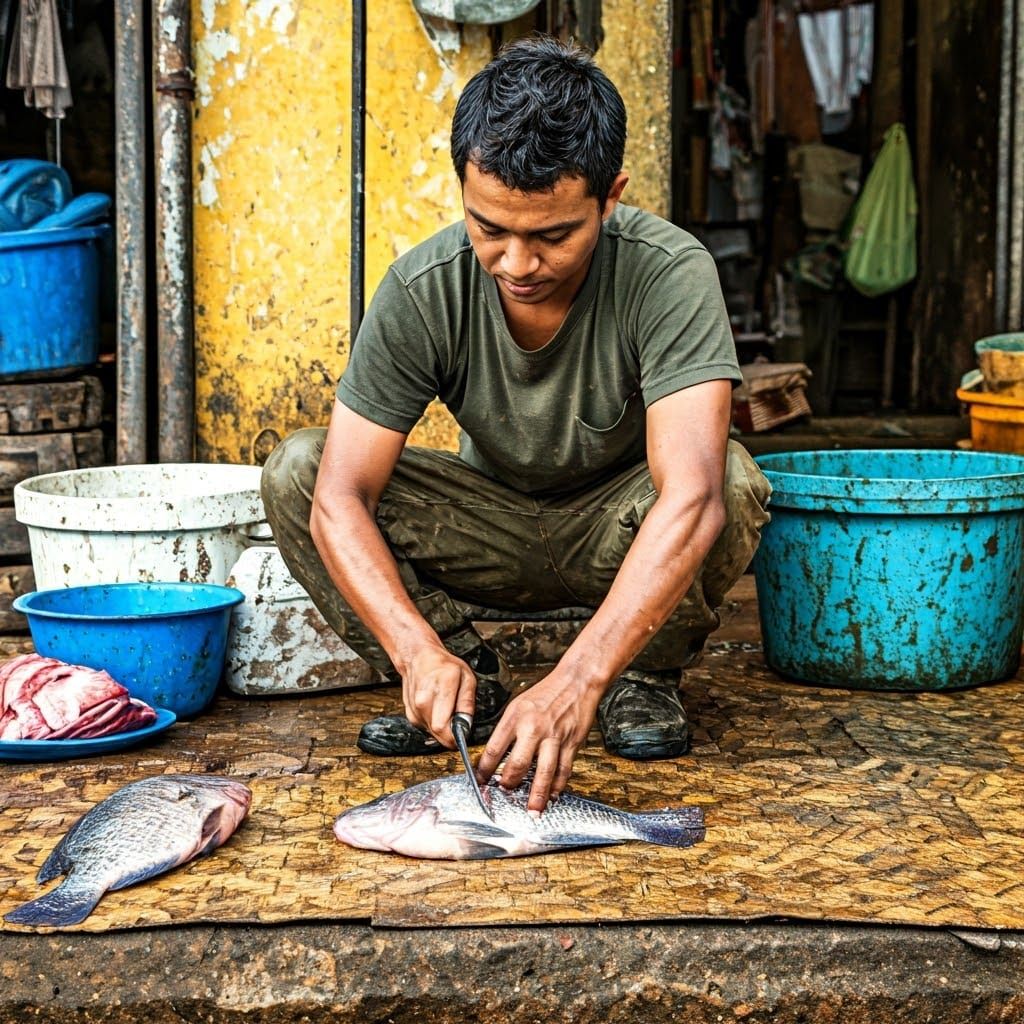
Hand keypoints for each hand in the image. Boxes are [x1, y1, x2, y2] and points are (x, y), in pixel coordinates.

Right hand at [401, 644, 476, 748]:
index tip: (463, 731)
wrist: (419, 659)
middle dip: (451, 731)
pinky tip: (437, 708)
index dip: (455, 735)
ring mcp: (415, 709)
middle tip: (457, 716)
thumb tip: (467, 725)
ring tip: (447, 708)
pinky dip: (435, 723)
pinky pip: (427, 729)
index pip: (442, 727)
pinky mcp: (411, 715)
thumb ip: (467, 703)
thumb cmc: (444, 666)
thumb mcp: (467, 678)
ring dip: (443, 727)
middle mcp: (423, 701)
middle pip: (438, 733)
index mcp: (439, 690)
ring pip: (433, 733)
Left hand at [475, 669, 602, 814]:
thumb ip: (508, 729)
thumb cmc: (547, 692)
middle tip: (504, 792)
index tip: (480, 781)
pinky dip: (558, 786)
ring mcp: (553, 737)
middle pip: (516, 764)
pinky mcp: (571, 743)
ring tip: (532, 811)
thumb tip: (498, 755)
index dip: (484, 770)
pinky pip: (563, 769)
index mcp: (515, 718)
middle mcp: (533, 728)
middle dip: (508, 784)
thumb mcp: (518, 705)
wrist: (576, 681)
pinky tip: (554, 795)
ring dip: (536, 795)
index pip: (493, 750)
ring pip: (543, 773)